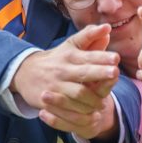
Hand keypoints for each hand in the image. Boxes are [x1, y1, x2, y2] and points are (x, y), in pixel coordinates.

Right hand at [19, 24, 122, 140]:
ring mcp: (56, 85)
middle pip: (83, 73)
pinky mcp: (50, 99)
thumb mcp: (70, 46)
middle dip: (100, 72)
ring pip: (77, 93)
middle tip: (115, 72)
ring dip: (92, 98)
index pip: (88, 55)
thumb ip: (90, 37)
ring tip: (104, 103)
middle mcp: (63, 69)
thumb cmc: (56, 59)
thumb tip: (107, 28)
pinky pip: (67, 108)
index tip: (116, 58)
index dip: (102, 56)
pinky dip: (80, 111)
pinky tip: (91, 113)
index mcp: (70, 55)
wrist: (25, 72)